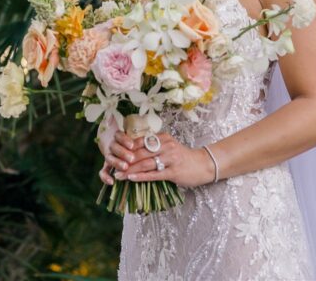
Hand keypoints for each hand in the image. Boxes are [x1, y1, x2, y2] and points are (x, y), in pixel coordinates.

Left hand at [98, 128, 216, 188]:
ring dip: (130, 169)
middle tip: (112, 165)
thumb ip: (155, 147)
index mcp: (163, 137)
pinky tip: (131, 178)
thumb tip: (134, 152)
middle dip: (125, 159)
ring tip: (118, 174)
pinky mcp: (173, 171)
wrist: (203, 165)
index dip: (126, 147)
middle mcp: (166, 145)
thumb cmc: (183, 157)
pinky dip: (141, 176)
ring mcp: (170, 158)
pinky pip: (154, 174)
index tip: (115, 153)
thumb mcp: (169, 147)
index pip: (140, 141)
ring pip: (145, 163)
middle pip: (141, 152)